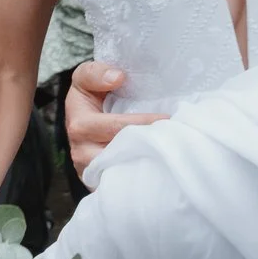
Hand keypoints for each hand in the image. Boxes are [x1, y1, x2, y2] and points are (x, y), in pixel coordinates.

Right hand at [64, 63, 166, 177]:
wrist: (83, 124)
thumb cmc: (90, 99)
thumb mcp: (85, 80)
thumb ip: (95, 73)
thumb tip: (117, 77)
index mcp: (80, 125)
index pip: (115, 126)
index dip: (142, 122)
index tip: (166, 116)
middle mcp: (82, 153)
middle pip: (122, 154)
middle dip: (150, 145)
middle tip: (177, 135)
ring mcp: (93, 173)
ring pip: (124, 171)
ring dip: (148, 161)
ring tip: (172, 151)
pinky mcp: (102, 185)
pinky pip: (123, 184)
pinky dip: (142, 177)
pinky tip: (160, 166)